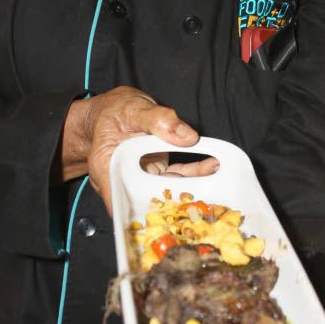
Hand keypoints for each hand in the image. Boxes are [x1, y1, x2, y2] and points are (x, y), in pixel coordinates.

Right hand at [58, 86, 217, 212]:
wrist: (117, 109)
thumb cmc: (116, 109)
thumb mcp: (134, 109)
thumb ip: (158, 120)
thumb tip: (187, 136)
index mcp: (107, 168)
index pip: (119, 200)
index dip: (139, 214)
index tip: (167, 214)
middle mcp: (123, 179)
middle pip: (147, 199)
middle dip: (175, 204)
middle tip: (203, 200)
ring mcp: (141, 178)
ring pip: (166, 190)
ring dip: (191, 188)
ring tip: (216, 177)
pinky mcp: (155, 173)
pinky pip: (176, 176)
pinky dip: (194, 172)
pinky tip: (212, 165)